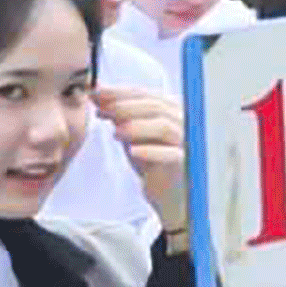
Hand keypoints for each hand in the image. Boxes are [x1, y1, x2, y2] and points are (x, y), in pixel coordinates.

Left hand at [94, 88, 188, 234]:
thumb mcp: (134, 136)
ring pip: (164, 126)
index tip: (98, 93)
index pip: (147, 95)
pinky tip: (133, 151)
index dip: (121, 92)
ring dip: (137, 126)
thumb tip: (98, 98)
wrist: (170, 193)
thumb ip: (121, 117)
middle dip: (125, 106)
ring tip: (115, 131)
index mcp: (172, 110)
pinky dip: (151, 151)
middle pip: (155, 107)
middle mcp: (183, 121)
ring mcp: (187, 141)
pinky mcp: (186, 162)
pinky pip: (171, 154)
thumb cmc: (154, 162)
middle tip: (103, 109)